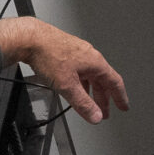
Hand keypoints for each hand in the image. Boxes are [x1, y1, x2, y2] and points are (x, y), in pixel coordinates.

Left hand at [0, 17, 128, 123]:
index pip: (115, 82)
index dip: (120, 97)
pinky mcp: (66, 52)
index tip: (123, 106)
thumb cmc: (48, 54)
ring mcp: (78, 52)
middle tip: (104, 111)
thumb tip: (96, 116)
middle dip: (104, 98)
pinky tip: (74, 88)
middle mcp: (89, 55)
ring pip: (90, 75)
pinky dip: (81, 83)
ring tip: (88, 103)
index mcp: (95, 62)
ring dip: (91, 91)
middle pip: (102, 80)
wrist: (30, 38)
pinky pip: (80, 71)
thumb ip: (83, 103)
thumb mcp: (67, 85)